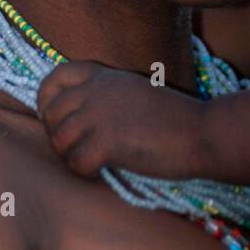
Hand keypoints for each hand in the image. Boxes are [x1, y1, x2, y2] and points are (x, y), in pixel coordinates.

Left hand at [37, 60, 205, 179]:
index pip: (55, 77)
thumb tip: (78, 119)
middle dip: (58, 135)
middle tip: (78, 148)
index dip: (47, 99)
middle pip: (51, 113)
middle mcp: (97, 91)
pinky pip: (76, 162)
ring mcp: (99, 116)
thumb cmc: (177, 118)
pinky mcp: (106, 143)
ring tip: (92, 162)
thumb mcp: (136, 92)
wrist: (203, 132)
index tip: (57, 116)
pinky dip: (86, 172)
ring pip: (59, 139)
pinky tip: (103, 171)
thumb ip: (107, 97)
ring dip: (70, 155)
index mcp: (105, 77)